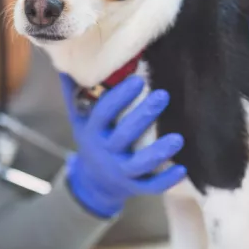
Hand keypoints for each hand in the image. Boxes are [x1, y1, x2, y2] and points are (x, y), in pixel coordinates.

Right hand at [59, 73, 186, 218]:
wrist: (92, 182)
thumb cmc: (91, 140)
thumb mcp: (79, 118)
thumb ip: (74, 92)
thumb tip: (66, 61)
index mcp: (92, 131)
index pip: (104, 112)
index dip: (119, 97)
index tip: (138, 80)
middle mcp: (105, 152)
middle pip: (123, 135)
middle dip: (143, 116)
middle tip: (163, 95)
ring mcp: (120, 171)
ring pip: (139, 164)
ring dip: (158, 152)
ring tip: (178, 138)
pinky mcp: (134, 186)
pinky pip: (150, 186)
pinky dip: (166, 179)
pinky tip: (182, 168)